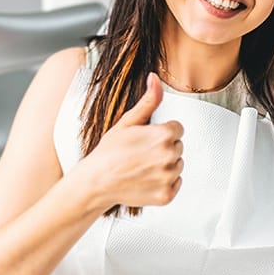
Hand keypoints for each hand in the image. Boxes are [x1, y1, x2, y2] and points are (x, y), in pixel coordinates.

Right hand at [85, 72, 183, 209]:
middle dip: (163, 148)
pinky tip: (146, 179)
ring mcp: (168, 177)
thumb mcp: (128, 121)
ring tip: (142, 166)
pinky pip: (176, 184)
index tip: (146, 139)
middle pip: (178, 146)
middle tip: (141, 153)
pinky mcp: (166, 195)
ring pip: (177, 165)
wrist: (95, 182)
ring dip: (164, 166)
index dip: (160, 132)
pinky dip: (164, 183)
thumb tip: (155, 78)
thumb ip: (149, 100)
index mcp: (163, 135)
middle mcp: (169, 156)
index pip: (177, 129)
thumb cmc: (109, 152)